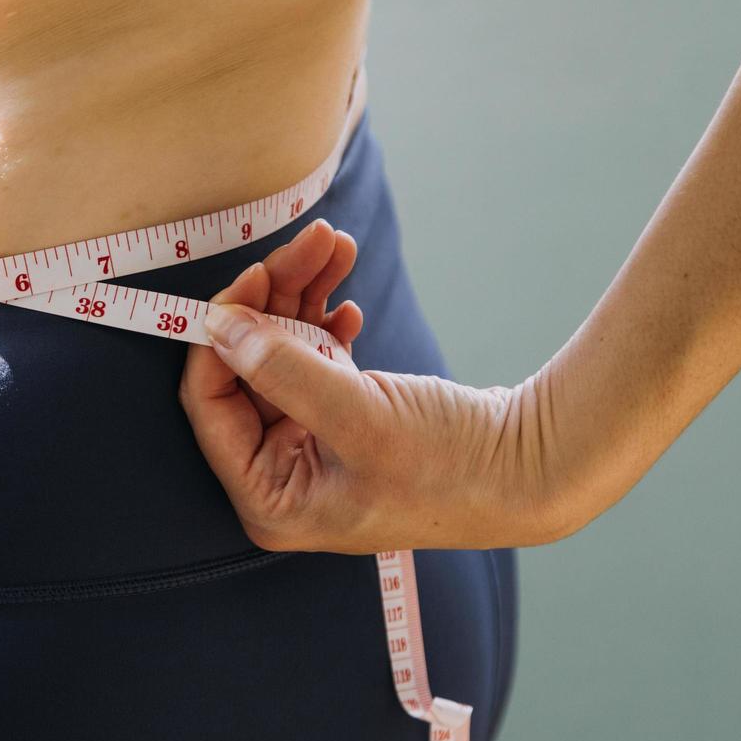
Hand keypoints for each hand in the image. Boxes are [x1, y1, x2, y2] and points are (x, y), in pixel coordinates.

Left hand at [179, 219, 577, 552]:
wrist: (530, 466)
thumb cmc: (450, 468)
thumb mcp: (359, 417)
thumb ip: (283, 371)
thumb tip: (220, 327)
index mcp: (271, 499)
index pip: (210, 406)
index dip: (221, 336)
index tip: (251, 277)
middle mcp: (282, 476)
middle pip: (246, 367)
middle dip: (273, 298)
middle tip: (309, 242)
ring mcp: (312, 444)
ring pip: (281, 351)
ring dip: (302, 294)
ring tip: (333, 243)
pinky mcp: (343, 418)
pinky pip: (314, 357)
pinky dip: (326, 321)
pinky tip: (347, 302)